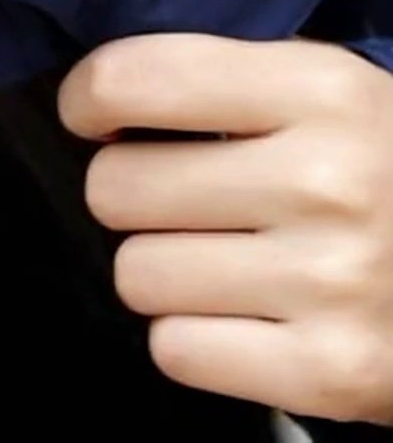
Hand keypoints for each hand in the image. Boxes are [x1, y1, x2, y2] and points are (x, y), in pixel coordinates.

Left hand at [58, 34, 392, 425]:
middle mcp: (323, 180)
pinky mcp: (328, 372)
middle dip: (130, 193)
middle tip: (175, 199)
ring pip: (137, 274)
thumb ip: (231, 81)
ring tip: (217, 259)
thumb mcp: (334, 93)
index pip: (137, 80)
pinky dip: (193, 338)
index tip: (93, 114)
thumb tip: (106, 94)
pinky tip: (240, 315)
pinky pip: (175, 350)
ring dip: (161, 269)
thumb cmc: (389, 170)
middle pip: (117, 187)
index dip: (90, 97)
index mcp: (322, 89)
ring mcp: (327, 282)